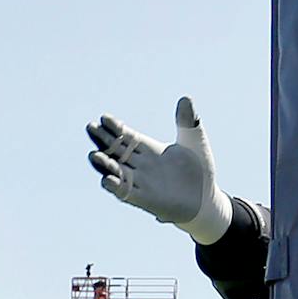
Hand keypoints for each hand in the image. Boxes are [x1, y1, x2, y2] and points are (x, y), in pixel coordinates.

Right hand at [86, 97, 233, 244]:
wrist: (207, 200)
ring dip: (105, 164)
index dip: (116, 128)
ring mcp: (142, 183)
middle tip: (90, 127)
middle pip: (117, 151)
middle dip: (103, 141)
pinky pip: (127, 193)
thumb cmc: (199, 170)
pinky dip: (116, 187)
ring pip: (118, 172)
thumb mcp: (195, 142)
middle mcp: (141, 165)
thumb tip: (186, 98)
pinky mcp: (146, 200)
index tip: (104, 118)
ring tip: (94, 155)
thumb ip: (188, 122)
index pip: (127, 136)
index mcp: (149, 149)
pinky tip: (106, 180)